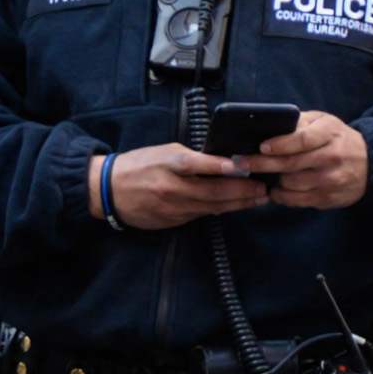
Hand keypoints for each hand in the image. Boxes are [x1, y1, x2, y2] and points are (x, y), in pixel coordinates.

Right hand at [107, 141, 272, 229]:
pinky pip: (200, 215)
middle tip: (263, 189)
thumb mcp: (164, 152)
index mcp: (169, 164)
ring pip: (211, 207)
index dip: (221, 166)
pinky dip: (219, 210)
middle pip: (212, 191)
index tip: (243, 167)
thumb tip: (222, 161)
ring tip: (258, 199)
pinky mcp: (172, 221)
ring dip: (237, 204)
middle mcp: (172, 187)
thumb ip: (191, 158)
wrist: (109, 190)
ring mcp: (172, 207)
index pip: (197, 164)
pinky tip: (234, 206)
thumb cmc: (139, 165)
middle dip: (242, 192)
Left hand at [243, 110, 368, 210]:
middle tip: (242, 163)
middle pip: (292, 164)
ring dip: (272, 180)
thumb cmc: (338, 138)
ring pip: (292, 184)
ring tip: (258, 175)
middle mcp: (332, 157)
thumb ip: (300, 122)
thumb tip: (269, 126)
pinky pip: (298, 201)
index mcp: (330, 133)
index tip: (262, 147)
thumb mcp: (324, 122)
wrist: (370, 163)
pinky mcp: (329, 199)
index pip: (303, 139)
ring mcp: (331, 181)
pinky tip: (274, 189)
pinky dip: (282, 196)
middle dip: (263, 164)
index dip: (280, 144)